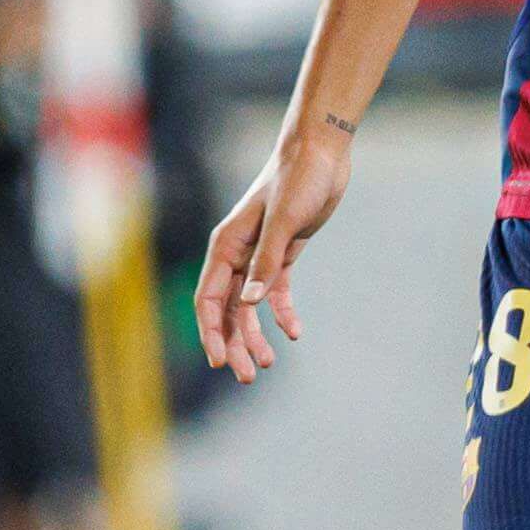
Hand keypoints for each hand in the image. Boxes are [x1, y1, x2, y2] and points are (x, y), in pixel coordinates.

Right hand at [194, 119, 353, 382]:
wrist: (321, 152)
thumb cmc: (298, 179)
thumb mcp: (284, 222)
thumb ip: (266, 263)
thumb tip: (248, 304)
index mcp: (227, 245)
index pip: (208, 298)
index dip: (211, 332)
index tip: (220, 361)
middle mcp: (237, 253)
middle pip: (227, 309)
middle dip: (234, 343)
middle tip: (248, 376)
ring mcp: (258, 254)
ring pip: (248, 306)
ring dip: (255, 335)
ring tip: (267, 364)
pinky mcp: (282, 253)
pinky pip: (275, 292)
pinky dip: (282, 313)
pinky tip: (294, 333)